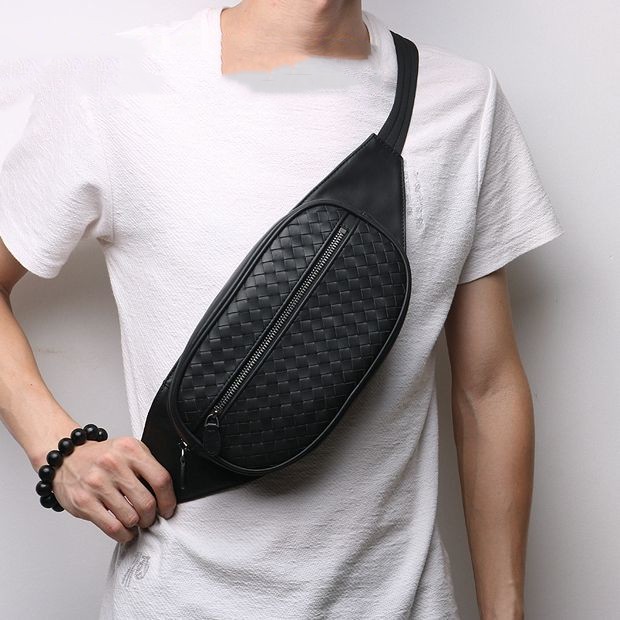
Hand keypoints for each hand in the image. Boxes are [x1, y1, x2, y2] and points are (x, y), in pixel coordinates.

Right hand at [50, 436, 176, 542]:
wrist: (66, 458)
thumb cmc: (102, 457)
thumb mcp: (128, 450)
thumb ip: (146, 466)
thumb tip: (166, 494)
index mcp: (130, 449)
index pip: (161, 479)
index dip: (168, 500)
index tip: (168, 509)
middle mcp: (114, 464)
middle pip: (147, 502)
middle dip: (152, 516)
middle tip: (150, 518)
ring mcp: (98, 483)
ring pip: (131, 517)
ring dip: (137, 525)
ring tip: (136, 522)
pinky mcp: (84, 502)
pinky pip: (113, 527)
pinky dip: (124, 534)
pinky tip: (125, 531)